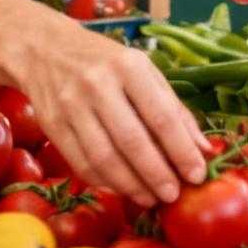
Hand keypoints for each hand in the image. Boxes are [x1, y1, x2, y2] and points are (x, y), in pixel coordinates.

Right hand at [18, 23, 208, 206]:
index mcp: (128, 66)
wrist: (44, 49)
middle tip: (173, 195)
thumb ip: (174, 109)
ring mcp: (71, 105)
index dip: (181, 151)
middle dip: (157, 175)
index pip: (161, 116)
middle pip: (132, 141)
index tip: (197, 175)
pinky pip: (81, 163)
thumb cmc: (105, 62)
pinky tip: (123, 189)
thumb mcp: (143, 72)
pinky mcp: (52, 125)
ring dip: (131, 185)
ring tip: (151, 198)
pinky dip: (105, 182)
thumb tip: (204, 149)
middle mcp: (97, 84)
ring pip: (104, 158)